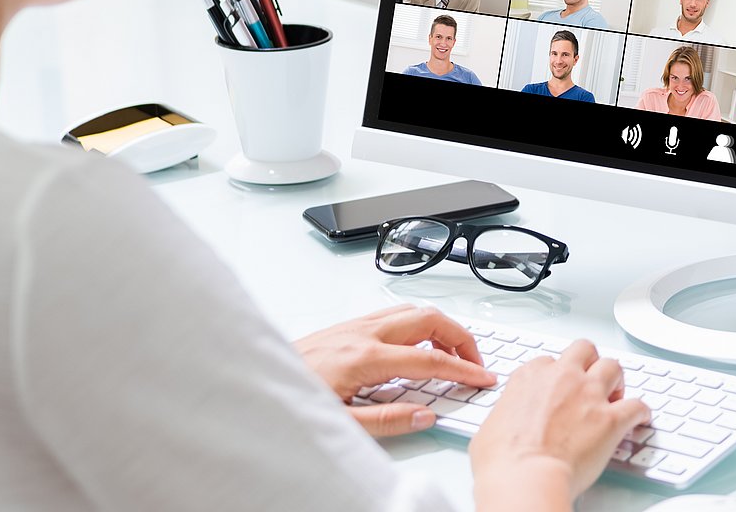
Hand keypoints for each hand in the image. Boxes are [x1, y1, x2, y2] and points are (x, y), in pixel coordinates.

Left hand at [294, 304, 494, 436]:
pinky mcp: (345, 325)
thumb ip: (387, 422)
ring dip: (441, 327)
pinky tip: (416, 343)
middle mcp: (362, 333)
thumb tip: (425, 415)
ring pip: (413, 310)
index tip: (482, 378)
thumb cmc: (292, 401)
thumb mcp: (340, 424)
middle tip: (474, 362)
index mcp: (365, 358)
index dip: (463, 368)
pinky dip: (418, 324)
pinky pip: (394, 314)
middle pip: (430, 320)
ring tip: (451, 353)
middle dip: (461, 338)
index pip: (430, 359)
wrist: (253, 383)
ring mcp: (354, 325)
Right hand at [471, 340, 651, 507]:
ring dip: (617, 380)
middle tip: (591, 379)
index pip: (548, 361)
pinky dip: (641, 412)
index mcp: (531, 377)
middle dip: (590, 361)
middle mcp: (562, 378)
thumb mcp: (490, 427)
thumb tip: (506, 424)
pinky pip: (637, 405)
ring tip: (616, 394)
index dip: (556, 374)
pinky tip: (640, 418)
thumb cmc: (502, 460)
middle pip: (584, 350)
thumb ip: (507, 414)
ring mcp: (589, 395)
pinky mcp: (610, 419)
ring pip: (613, 367)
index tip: (559, 386)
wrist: (524, 478)